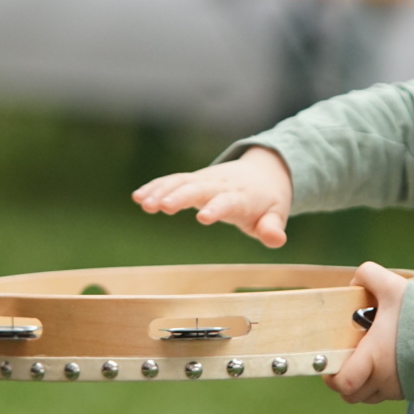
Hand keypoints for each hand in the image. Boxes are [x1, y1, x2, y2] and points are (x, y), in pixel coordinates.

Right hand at [132, 147, 292, 247]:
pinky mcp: (193, 179)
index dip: (216, 208)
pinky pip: (172, 180)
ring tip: (143, 204)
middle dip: (180, 196)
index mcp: (241, 197)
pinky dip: (155, 186)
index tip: (203, 218)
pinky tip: (137, 197)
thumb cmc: (267, 201)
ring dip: (162, 191)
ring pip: (181, 182)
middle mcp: (220, 184)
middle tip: (161, 207)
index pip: (228, 202)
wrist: (262, 174)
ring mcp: (204, 179)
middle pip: (198, 188)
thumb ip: (272, 229)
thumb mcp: (275, 215)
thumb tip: (277, 240)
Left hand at [328, 262, 408, 403]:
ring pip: (370, 396)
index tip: (330, 364)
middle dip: (345, 382)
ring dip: (364, 383)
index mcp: (373, 359)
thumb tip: (354, 282)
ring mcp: (399, 389)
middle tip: (346, 362)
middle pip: (352, 395)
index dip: (332, 377)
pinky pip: (390, 393)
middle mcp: (383, 380)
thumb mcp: (393, 287)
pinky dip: (384, 383)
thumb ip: (369, 275)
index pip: (343, 383)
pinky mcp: (413, 390)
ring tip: (369, 361)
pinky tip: (390, 362)